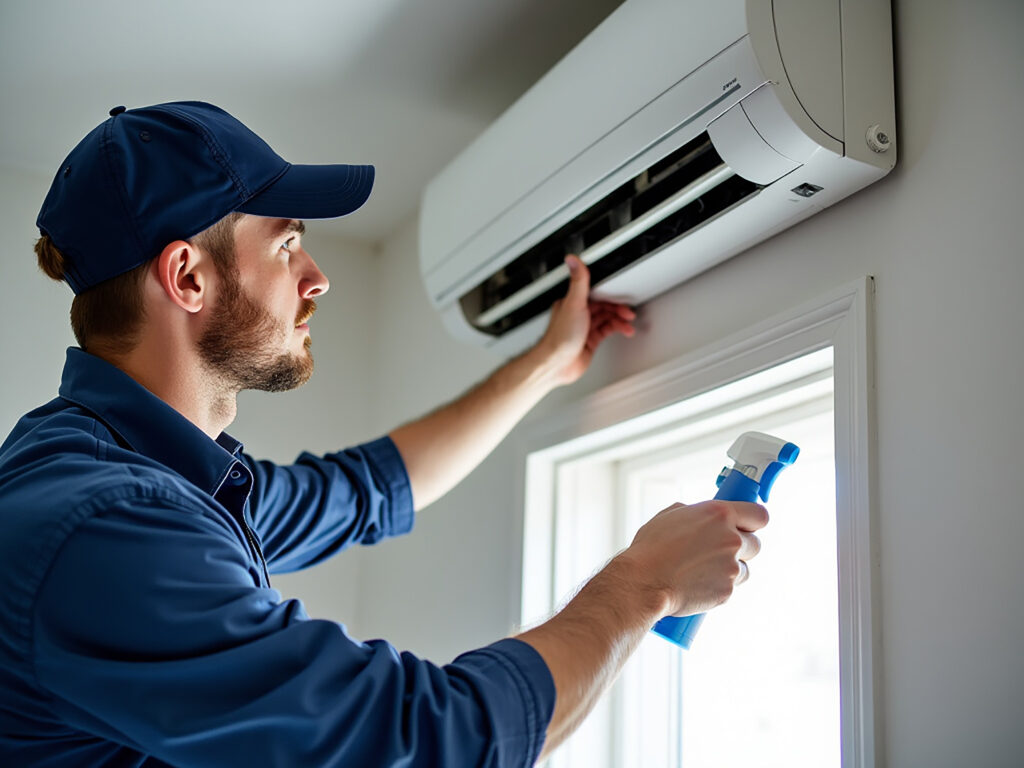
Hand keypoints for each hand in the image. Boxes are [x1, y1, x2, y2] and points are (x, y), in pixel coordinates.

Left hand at [536, 255, 635, 385]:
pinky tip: (623, 331)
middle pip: (604, 306)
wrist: (557, 364)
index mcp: (572, 302)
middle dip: (618, 309)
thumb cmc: (560, 337)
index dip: (611, 294)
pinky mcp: (590, 341)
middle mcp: (578, 314)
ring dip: (619, 320)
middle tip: (628, 313)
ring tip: (628, 325)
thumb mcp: (573, 304)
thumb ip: (578, 281)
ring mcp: (584, 328)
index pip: (596, 293)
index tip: (622, 295)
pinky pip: (607, 331)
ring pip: (607, 319)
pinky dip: (617, 330)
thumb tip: (572, 259)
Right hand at [616, 499, 768, 617]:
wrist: (643, 583)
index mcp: (720, 514)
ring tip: (704, 570)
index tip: (747, 526)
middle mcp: (731, 539)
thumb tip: (703, 518)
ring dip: (732, 569)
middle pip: (756, 544)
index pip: (760, 515)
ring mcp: (731, 567)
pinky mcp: (727, 591)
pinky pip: (731, 587)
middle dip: (742, 548)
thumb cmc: (651, 548)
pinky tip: (698, 583)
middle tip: (720, 551)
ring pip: (745, 568)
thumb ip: (696, 513)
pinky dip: (718, 586)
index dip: (753, 521)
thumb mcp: (671, 516)